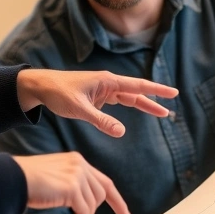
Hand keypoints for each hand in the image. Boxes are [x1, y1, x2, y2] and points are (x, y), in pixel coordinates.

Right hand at [12, 153, 131, 213]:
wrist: (13, 178)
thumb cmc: (29, 181)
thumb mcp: (56, 178)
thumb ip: (72, 184)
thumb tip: (85, 205)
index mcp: (77, 160)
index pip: (104, 181)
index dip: (116, 200)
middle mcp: (80, 164)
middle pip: (101, 193)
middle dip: (98, 213)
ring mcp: (77, 174)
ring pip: (93, 204)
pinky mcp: (72, 186)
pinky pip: (84, 211)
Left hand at [16, 69, 178, 136]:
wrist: (41, 87)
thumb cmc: (58, 94)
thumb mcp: (80, 109)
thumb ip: (101, 121)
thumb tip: (121, 132)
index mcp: (107, 82)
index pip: (137, 86)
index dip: (156, 90)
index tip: (172, 93)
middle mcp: (108, 83)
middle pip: (136, 92)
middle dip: (154, 99)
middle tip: (171, 104)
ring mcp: (103, 89)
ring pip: (128, 97)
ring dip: (143, 104)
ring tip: (161, 112)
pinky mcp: (97, 96)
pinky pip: (118, 101)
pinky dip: (129, 106)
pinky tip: (136, 109)